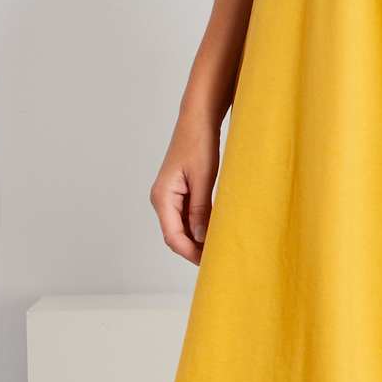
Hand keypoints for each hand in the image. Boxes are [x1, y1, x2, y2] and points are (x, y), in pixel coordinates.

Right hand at [151, 112, 221, 263]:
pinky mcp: (179, 192)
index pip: (173, 236)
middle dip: (194, 249)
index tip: (209, 262)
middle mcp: (162, 199)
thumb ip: (200, 209)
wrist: (197, 119)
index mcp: (163, 197)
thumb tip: (200, 237)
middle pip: (176, 235)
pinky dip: (199, 226)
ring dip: (198, 239)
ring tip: (219, 247)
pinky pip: (187, 217)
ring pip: (182, 228)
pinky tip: (215, 230)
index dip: (191, 252)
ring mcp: (169, 197)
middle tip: (218, 259)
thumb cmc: (199, 143)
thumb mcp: (203, 178)